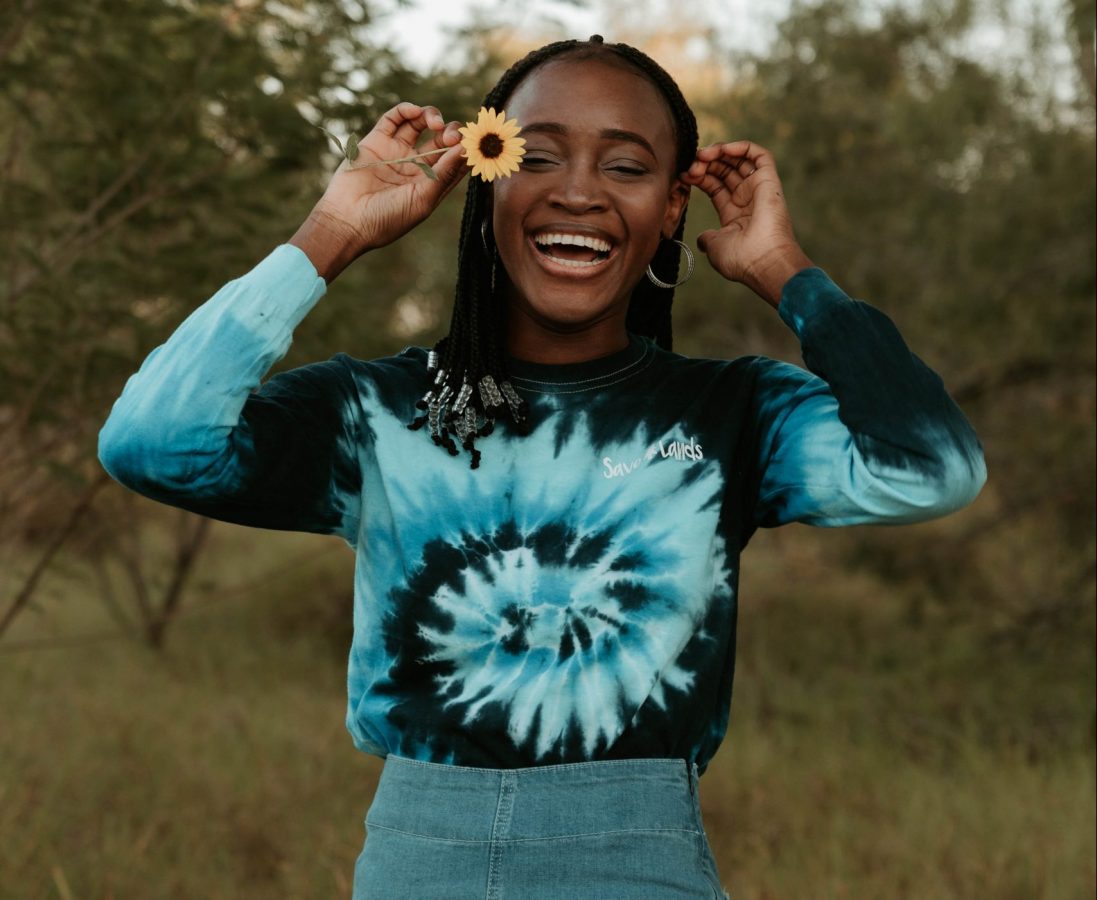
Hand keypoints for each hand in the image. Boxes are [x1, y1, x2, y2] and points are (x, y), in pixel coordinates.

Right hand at [309, 102, 468, 255]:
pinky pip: (394, 119)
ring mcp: (396, 152)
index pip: (455, 160)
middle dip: (450, 132)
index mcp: (430, 183)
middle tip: (451, 136)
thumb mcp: (423, 198)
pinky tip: (414, 112)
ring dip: (431, 116)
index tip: (473, 143)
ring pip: (419, 124)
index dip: (465, 149)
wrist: (348, 220)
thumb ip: (445, 173)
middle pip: (440, 139)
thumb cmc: (388, 218)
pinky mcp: (376, 141)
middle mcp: (415, 166)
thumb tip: (466, 150)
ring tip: (434, 123)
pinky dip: (406, 110)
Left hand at [681, 141, 812, 307]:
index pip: (714, 185)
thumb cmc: (741, 260)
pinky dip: (741, 147)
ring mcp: (759, 189)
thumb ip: (707, 239)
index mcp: (734, 214)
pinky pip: (759, 155)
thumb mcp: (715, 248)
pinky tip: (722, 150)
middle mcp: (747, 199)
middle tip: (691, 165)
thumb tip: (701, 240)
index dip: (698, 177)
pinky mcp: (769, 181)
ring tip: (702, 155)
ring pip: (739, 160)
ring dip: (719, 153)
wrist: (763, 262)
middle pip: (724, 170)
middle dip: (705, 163)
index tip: (683, 175)